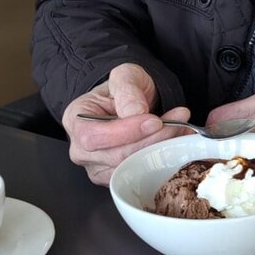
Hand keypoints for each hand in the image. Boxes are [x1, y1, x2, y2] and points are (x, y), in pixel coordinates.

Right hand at [63, 63, 189, 185]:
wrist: (131, 101)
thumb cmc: (123, 89)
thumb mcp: (125, 76)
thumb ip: (128, 91)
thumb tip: (136, 113)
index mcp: (74, 120)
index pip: (94, 136)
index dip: (125, 132)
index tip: (154, 121)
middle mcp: (80, 149)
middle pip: (115, 156)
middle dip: (150, 140)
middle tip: (178, 121)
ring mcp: (97, 167)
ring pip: (130, 167)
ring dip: (160, 149)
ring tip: (180, 128)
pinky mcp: (116, 177)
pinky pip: (139, 174)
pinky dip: (161, 158)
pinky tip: (176, 141)